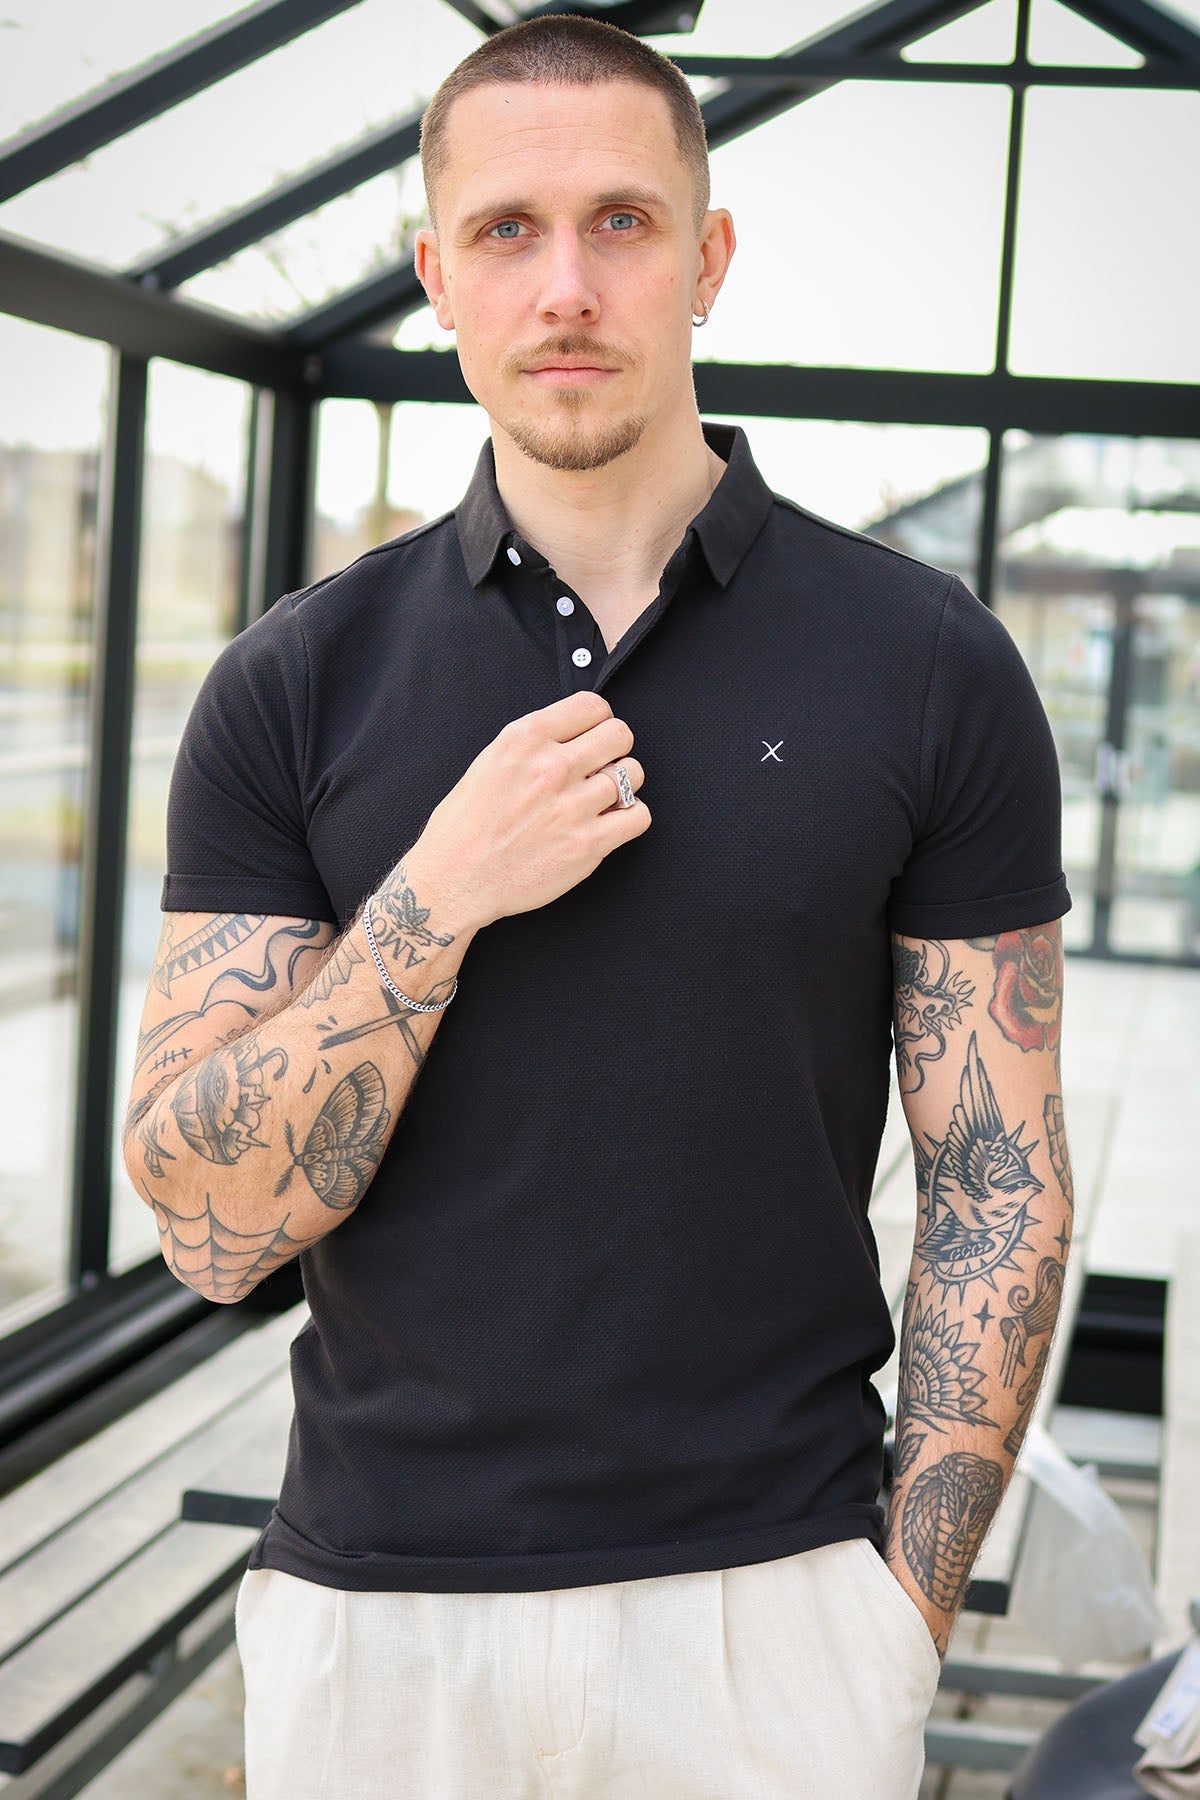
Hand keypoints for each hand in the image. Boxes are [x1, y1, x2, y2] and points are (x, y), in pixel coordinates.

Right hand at [402, 691, 649, 934]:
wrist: (455, 881)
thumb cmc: (464, 826)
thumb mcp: (489, 762)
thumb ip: (534, 745)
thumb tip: (573, 736)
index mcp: (525, 739)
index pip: (592, 706)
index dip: (597, 722)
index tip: (591, 738)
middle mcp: (552, 767)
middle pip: (620, 734)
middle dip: (614, 749)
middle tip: (601, 767)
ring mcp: (573, 806)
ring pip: (633, 773)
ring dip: (623, 785)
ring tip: (601, 799)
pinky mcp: (588, 844)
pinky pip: (639, 816)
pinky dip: (631, 817)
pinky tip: (611, 823)